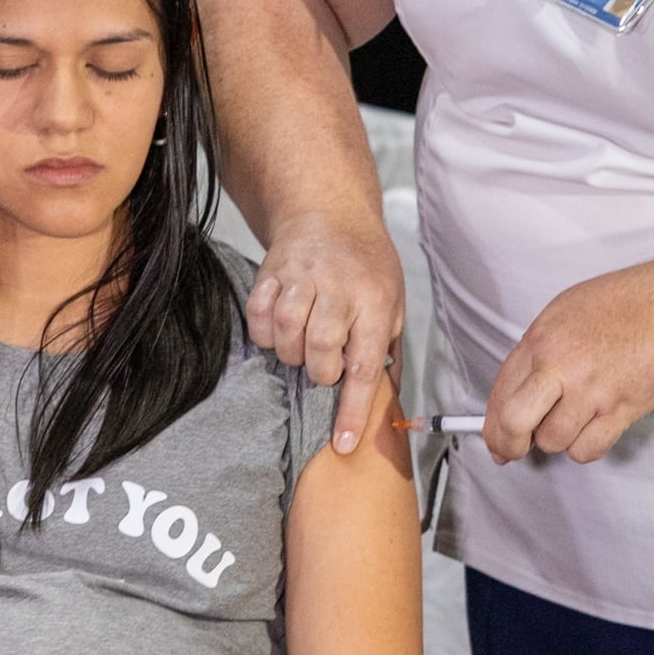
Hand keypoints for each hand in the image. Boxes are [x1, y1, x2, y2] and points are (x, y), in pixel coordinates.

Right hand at [246, 206, 404, 454]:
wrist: (330, 211)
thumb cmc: (366, 264)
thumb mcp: (395, 300)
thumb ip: (388, 348)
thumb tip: (389, 401)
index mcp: (376, 300)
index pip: (366, 364)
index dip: (354, 409)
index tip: (345, 444)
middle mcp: (340, 286)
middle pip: (322, 347)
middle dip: (321, 371)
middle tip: (325, 366)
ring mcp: (303, 276)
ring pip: (287, 331)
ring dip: (291, 353)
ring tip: (302, 347)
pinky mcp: (271, 271)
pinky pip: (258, 315)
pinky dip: (264, 332)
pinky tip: (279, 330)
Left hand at [485, 261, 653, 464]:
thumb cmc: (625, 304)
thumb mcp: (564, 311)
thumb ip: (538, 350)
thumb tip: (518, 390)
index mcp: (542, 340)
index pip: (500, 391)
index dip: (492, 423)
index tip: (495, 437)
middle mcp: (561, 367)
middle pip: (515, 423)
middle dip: (508, 444)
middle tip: (514, 450)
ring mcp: (591, 391)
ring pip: (552, 442)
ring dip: (557, 439)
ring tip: (572, 420)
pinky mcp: (619, 410)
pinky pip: (587, 450)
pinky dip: (585, 447)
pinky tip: (592, 428)